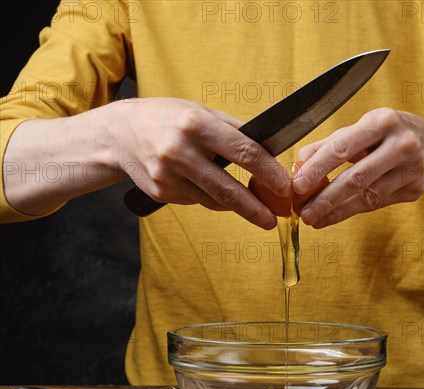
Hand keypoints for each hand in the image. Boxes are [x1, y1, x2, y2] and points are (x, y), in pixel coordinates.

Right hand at [106, 97, 290, 228]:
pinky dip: (209, 197)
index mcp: (196, 125)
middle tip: (274, 220)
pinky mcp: (160, 192)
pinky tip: (207, 186)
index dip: (269, 173)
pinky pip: (196, 200)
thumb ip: (234, 130)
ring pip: (213, 200)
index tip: (285, 187)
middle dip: (255, 208)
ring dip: (237, 205)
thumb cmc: (168, 118)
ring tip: (253, 208)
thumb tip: (270, 151)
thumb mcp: (202, 112)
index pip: (244, 152)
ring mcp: (167, 175)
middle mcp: (180, 151)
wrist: (118, 133)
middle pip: (227, 188)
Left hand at [293, 107, 423, 227]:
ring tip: (313, 218)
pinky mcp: (416, 189)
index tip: (297, 186)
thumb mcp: (361, 130)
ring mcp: (413, 168)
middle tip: (303, 212)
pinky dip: (351, 212)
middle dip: (326, 197)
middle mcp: (402, 143)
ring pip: (368, 195)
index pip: (343, 147)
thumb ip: (329, 145)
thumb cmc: (386, 135)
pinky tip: (331, 217)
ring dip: (336, 210)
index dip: (318, 168)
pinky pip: (377, 203)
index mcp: (382, 121)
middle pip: (357, 176)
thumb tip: (298, 164)